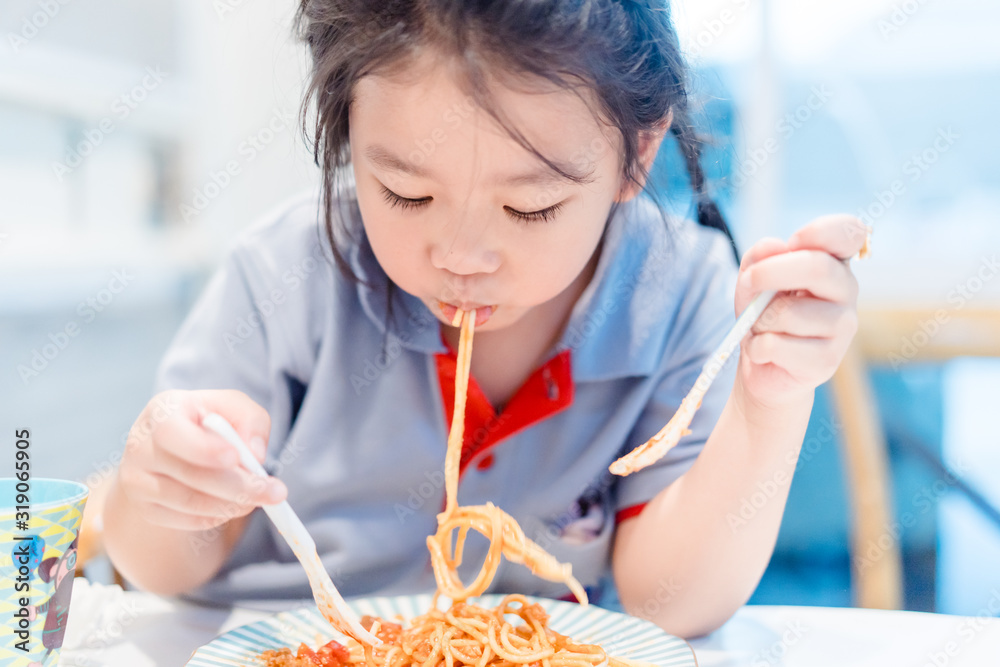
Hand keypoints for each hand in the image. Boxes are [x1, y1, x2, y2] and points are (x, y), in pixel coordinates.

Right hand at [112, 390, 286, 531]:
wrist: (173, 447)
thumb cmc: (208, 421)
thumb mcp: (234, 407)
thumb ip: (251, 421)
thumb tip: (256, 455)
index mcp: (161, 412)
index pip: (172, 433)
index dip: (203, 449)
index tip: (236, 457)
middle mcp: (140, 446)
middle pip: (189, 474)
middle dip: (239, 486)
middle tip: (275, 492)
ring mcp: (138, 481)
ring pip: (190, 502)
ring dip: (233, 504)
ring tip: (259, 498)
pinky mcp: (146, 508)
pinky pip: (186, 521)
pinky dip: (217, 516)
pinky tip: (235, 505)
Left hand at [734, 214, 866, 411]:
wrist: (763, 365)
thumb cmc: (763, 315)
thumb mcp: (754, 280)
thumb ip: (759, 258)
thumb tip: (773, 246)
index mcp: (832, 262)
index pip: (850, 233)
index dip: (822, 231)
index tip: (793, 241)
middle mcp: (846, 291)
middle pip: (817, 268)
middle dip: (770, 272)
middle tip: (749, 281)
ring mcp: (843, 327)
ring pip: (789, 313)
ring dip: (759, 320)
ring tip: (760, 328)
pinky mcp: (828, 360)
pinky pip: (778, 345)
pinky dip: (757, 347)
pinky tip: (763, 351)